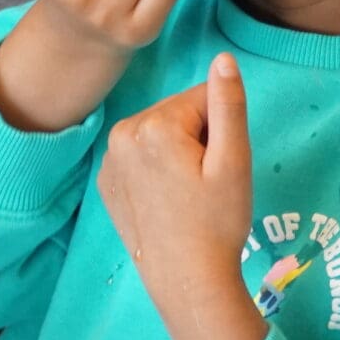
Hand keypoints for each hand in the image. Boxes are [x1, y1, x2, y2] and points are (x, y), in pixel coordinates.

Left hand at [97, 53, 265, 339]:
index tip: (221, 165)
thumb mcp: (234, 161)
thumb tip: (223, 58)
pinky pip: (139, 158)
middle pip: (177, 115)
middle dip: (198, 138)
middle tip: (208, 182)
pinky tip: (167, 201)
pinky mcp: (105, 183)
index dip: (223, 129)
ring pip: (159, 135)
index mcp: (154, 124)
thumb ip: (228, 105)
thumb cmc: (217, 222)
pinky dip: (155, 170)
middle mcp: (121, 133)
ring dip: (178, 152)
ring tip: (189, 193)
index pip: (203, 98)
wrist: (186, 280)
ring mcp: (108, 160)